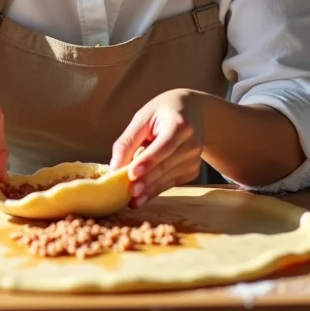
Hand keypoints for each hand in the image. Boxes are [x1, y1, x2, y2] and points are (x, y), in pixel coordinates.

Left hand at [110, 89, 204, 207]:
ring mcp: (194, 159)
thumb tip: (114, 166)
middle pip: (165, 165)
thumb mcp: (143, 118)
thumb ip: (128, 141)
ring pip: (168, 179)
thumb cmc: (162, 112)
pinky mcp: (192, 171)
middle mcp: (191, 143)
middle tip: (129, 193)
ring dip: (149, 190)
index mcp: (179, 124)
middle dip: (146, 181)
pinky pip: (171, 183)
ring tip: (132, 199)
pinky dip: (156, 190)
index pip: (164, 146)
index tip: (133, 173)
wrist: (192, 111)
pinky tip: (142, 196)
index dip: (148, 161)